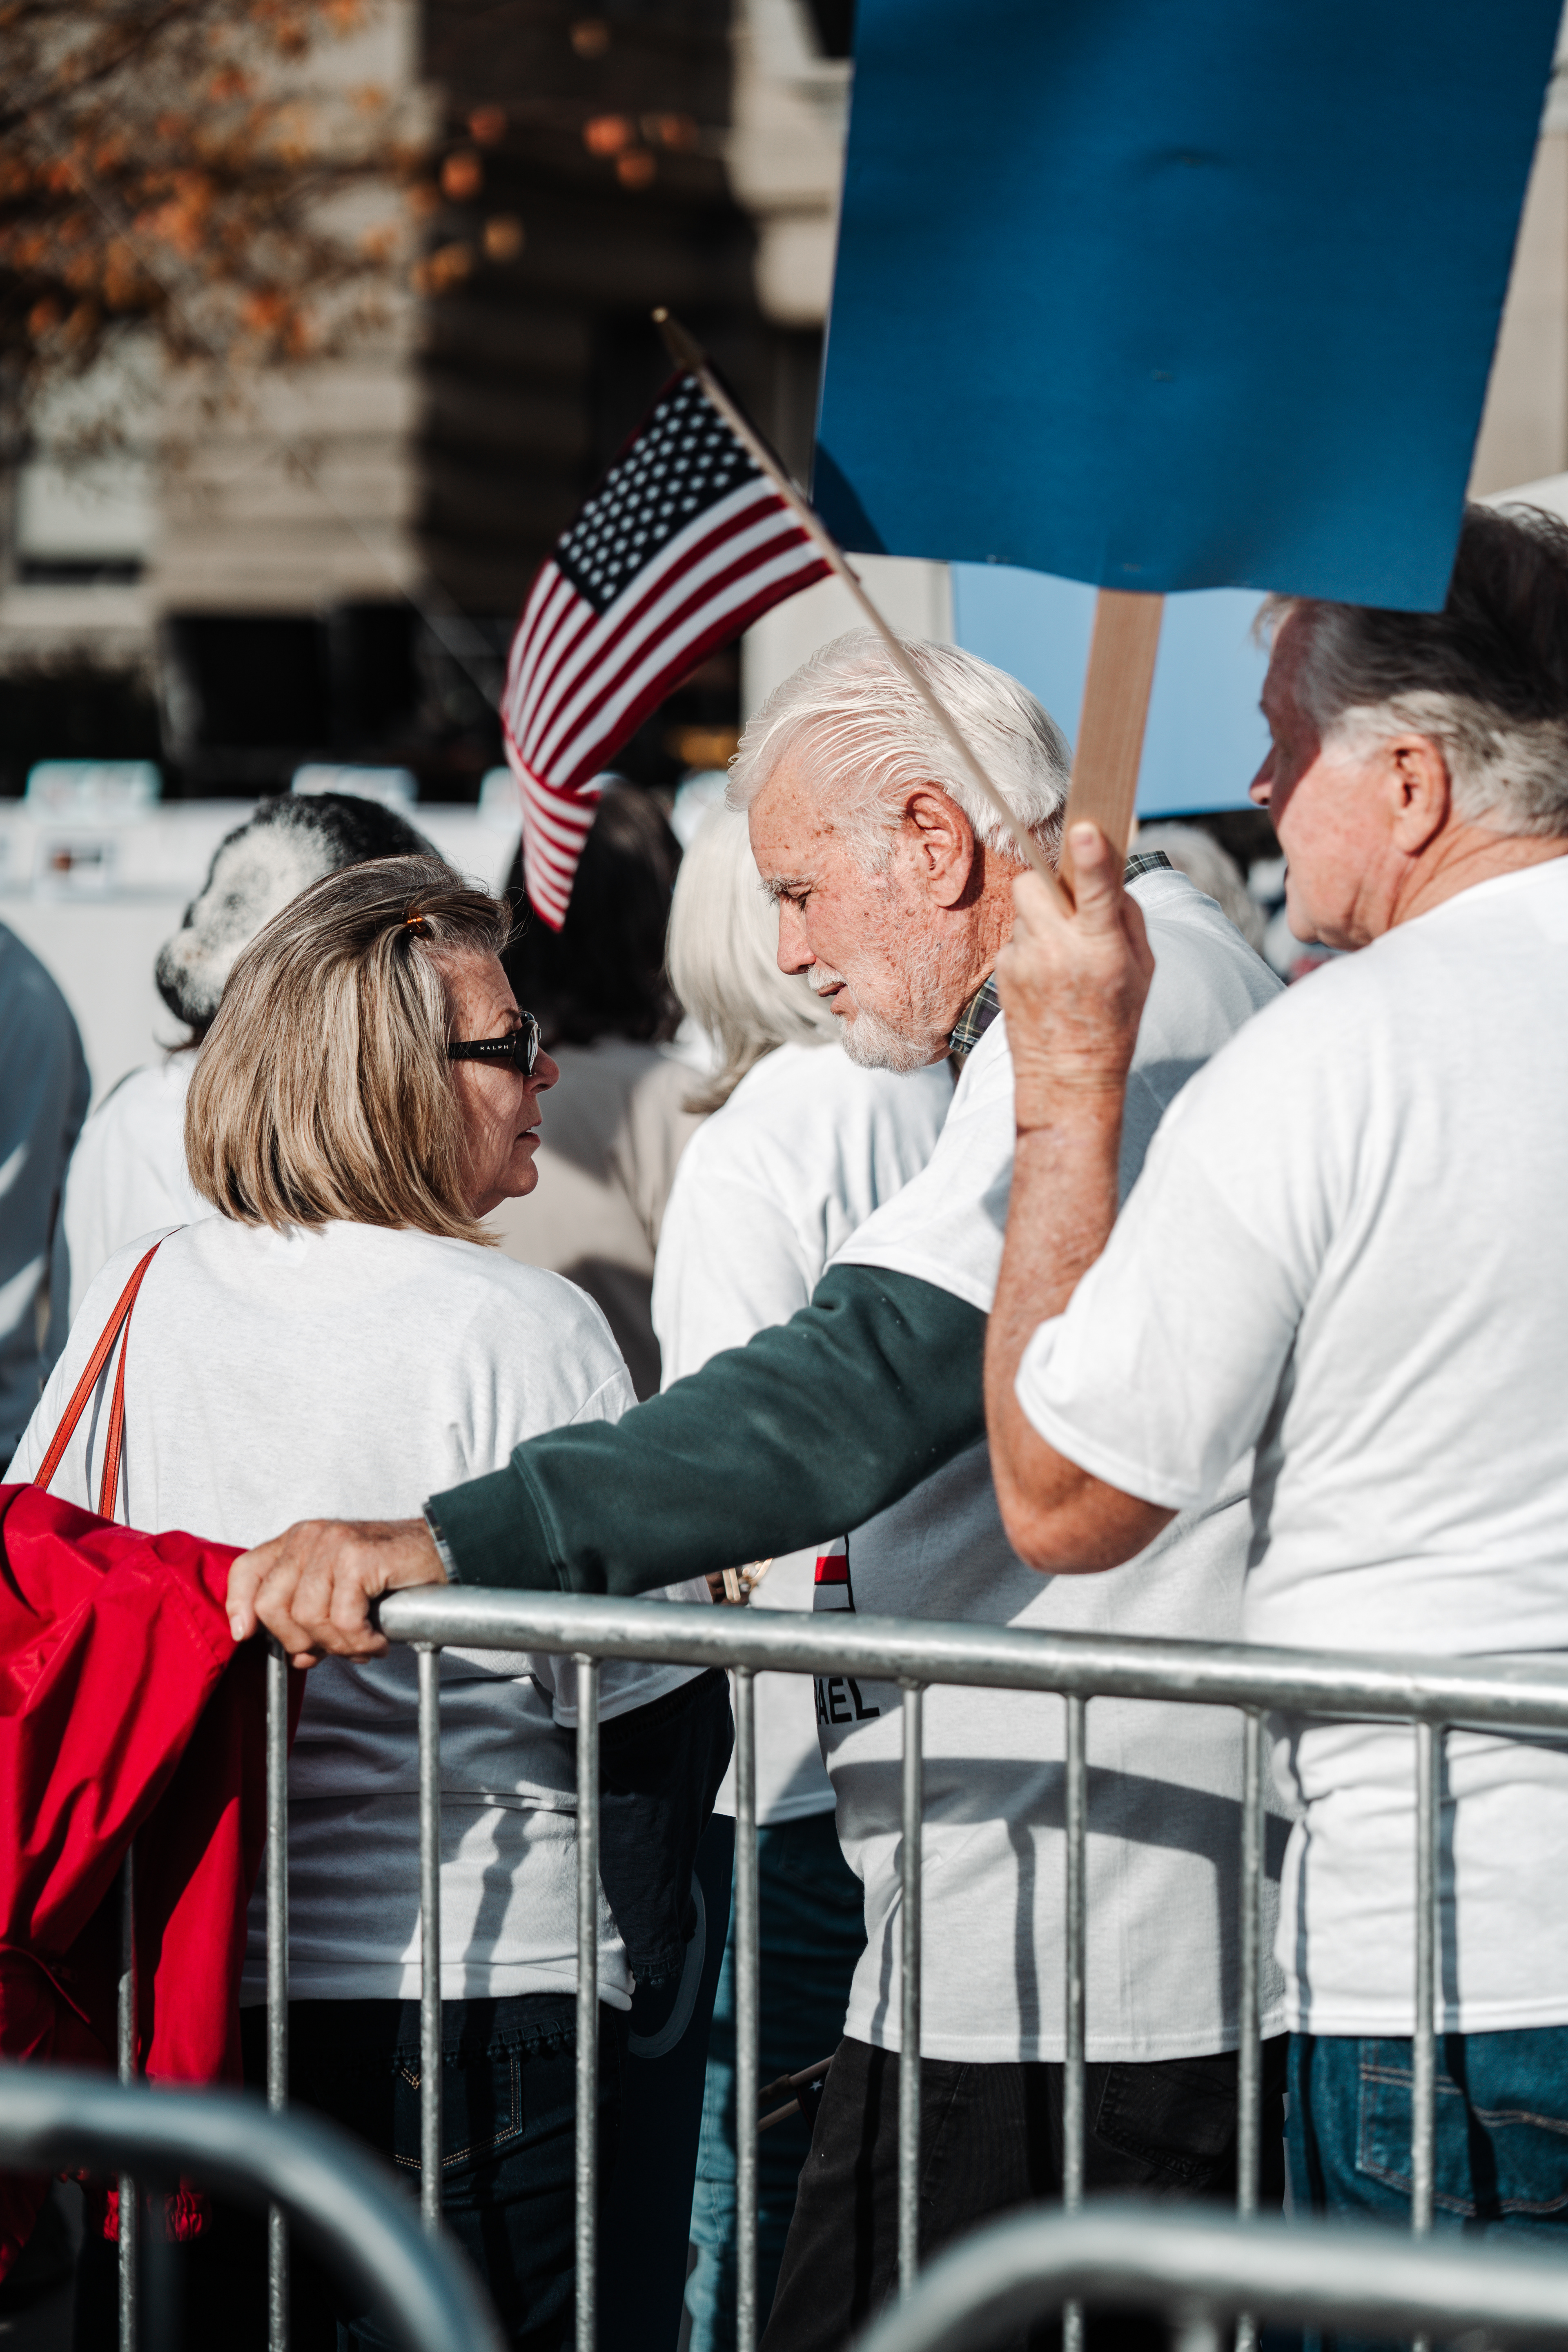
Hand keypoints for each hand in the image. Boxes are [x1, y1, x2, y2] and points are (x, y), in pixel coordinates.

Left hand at [226, 1517, 446, 1665]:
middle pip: (271, 1605)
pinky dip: (361, 1641)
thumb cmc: (390, 1574)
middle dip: (298, 1640)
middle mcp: (309, 1537)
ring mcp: (333, 1543)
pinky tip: (379, 1638)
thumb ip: (307, 1613)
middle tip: (332, 1647)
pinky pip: (344, 1620)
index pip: (246, 1570)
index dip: (238, 1606)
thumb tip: (297, 1656)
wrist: (440, 1552)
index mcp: (297, 1541)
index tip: (246, 1635)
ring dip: (338, 1645)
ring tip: (362, 1643)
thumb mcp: (337, 1587)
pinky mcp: (359, 1557)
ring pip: (308, 1618)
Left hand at [995, 823, 1154, 1129]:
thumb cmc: (1115, 1019)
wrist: (1066, 1076)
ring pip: (1025, 908)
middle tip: (1067, 904)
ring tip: (1062, 951)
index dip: (1092, 860)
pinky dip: (1032, 944)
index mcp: (1102, 951)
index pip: (1096, 895)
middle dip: (1049, 882)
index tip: (1086, 832)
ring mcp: (1024, 961)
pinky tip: (1046, 974)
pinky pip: (1017, 936)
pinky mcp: (1003, 971)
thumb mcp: (1143, 969)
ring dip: (1042, 916)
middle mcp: (1059, 952)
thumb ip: (1126, 917)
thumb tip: (1107, 872)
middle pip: (1036, 883)